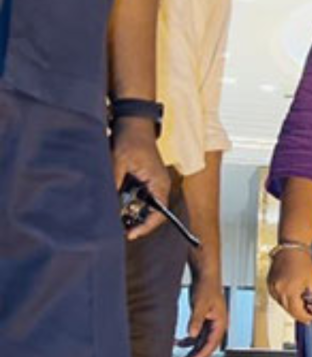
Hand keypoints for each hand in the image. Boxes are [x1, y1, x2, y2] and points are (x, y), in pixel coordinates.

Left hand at [111, 118, 169, 239]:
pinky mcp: (144, 179)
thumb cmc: (131, 140)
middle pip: (151, 213)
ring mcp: (152, 183)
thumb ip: (114, 185)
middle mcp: (159, 186)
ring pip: (144, 206)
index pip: (159, 215)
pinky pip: (139, 197)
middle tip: (118, 229)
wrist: (133, 122)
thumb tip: (107, 205)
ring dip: (130, 212)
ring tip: (115, 218)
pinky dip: (128, 202)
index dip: (145, 228)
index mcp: (159, 185)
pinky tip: (115, 203)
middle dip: (135, 222)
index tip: (130, 234)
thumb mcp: (119, 163)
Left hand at [178, 274, 227, 356]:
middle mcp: (217, 325)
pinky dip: (189, 341)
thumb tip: (192, 335)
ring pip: (202, 343)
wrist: (206, 275)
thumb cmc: (207, 287)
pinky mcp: (205, 320)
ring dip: (191, 352)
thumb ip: (196, 320)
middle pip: (206, 347)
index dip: (200, 356)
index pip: (211, 345)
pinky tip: (179, 344)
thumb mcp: (200, 305)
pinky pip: (198, 336)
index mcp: (220, 323)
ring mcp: (211, 323)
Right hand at [267, 249, 311, 325]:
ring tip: (302, 305)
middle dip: (299, 313)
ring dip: (292, 306)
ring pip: (282, 304)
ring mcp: (272, 287)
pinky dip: (285, 298)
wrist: (292, 247)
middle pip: (289, 310)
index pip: (297, 312)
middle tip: (308, 315)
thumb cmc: (303, 261)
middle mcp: (279, 291)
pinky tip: (293, 296)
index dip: (306, 317)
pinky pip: (277, 296)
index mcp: (290, 291)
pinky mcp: (269, 283)